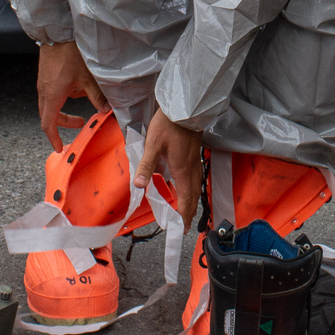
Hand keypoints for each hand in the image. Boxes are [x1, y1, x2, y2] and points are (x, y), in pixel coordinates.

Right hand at [34, 41, 106, 151]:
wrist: (56, 31)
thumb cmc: (69, 53)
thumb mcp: (87, 77)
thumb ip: (96, 95)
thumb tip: (105, 110)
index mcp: (52, 95)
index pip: (48, 124)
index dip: (53, 137)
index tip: (59, 147)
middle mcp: (44, 91)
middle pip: (49, 115)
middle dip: (64, 122)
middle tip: (80, 123)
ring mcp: (43, 82)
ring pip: (51, 102)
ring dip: (65, 105)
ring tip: (83, 95)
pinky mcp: (46, 74)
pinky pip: (52, 90)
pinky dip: (64, 93)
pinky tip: (77, 83)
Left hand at [138, 108, 204, 226]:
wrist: (185, 106)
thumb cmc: (168, 124)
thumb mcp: (153, 144)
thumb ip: (146, 165)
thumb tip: (138, 185)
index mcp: (182, 170)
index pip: (185, 199)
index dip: (182, 216)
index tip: (179, 228)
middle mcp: (191, 168)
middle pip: (193, 196)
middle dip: (188, 213)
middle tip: (182, 226)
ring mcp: (195, 161)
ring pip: (196, 187)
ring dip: (191, 202)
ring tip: (184, 211)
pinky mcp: (195, 155)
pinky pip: (196, 178)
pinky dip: (192, 189)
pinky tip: (185, 187)